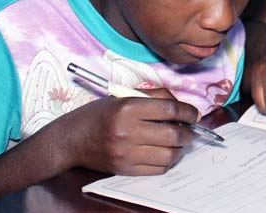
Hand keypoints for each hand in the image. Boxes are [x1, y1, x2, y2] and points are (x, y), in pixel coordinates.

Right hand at [62, 88, 199, 174]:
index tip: (194, 114)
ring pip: (169, 154)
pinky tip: (165, 152)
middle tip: (191, 130)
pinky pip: (157, 169)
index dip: (188, 112)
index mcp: (128, 107)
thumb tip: (181, 106)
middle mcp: (128, 130)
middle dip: (189, 132)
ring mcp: (126, 153)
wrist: (71, 140)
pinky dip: (167, 161)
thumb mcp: (124, 96)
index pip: (170, 109)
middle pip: (173, 134)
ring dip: (180, 148)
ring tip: (179, 142)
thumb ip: (154, 96)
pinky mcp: (125, 169)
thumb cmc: (99, 114)